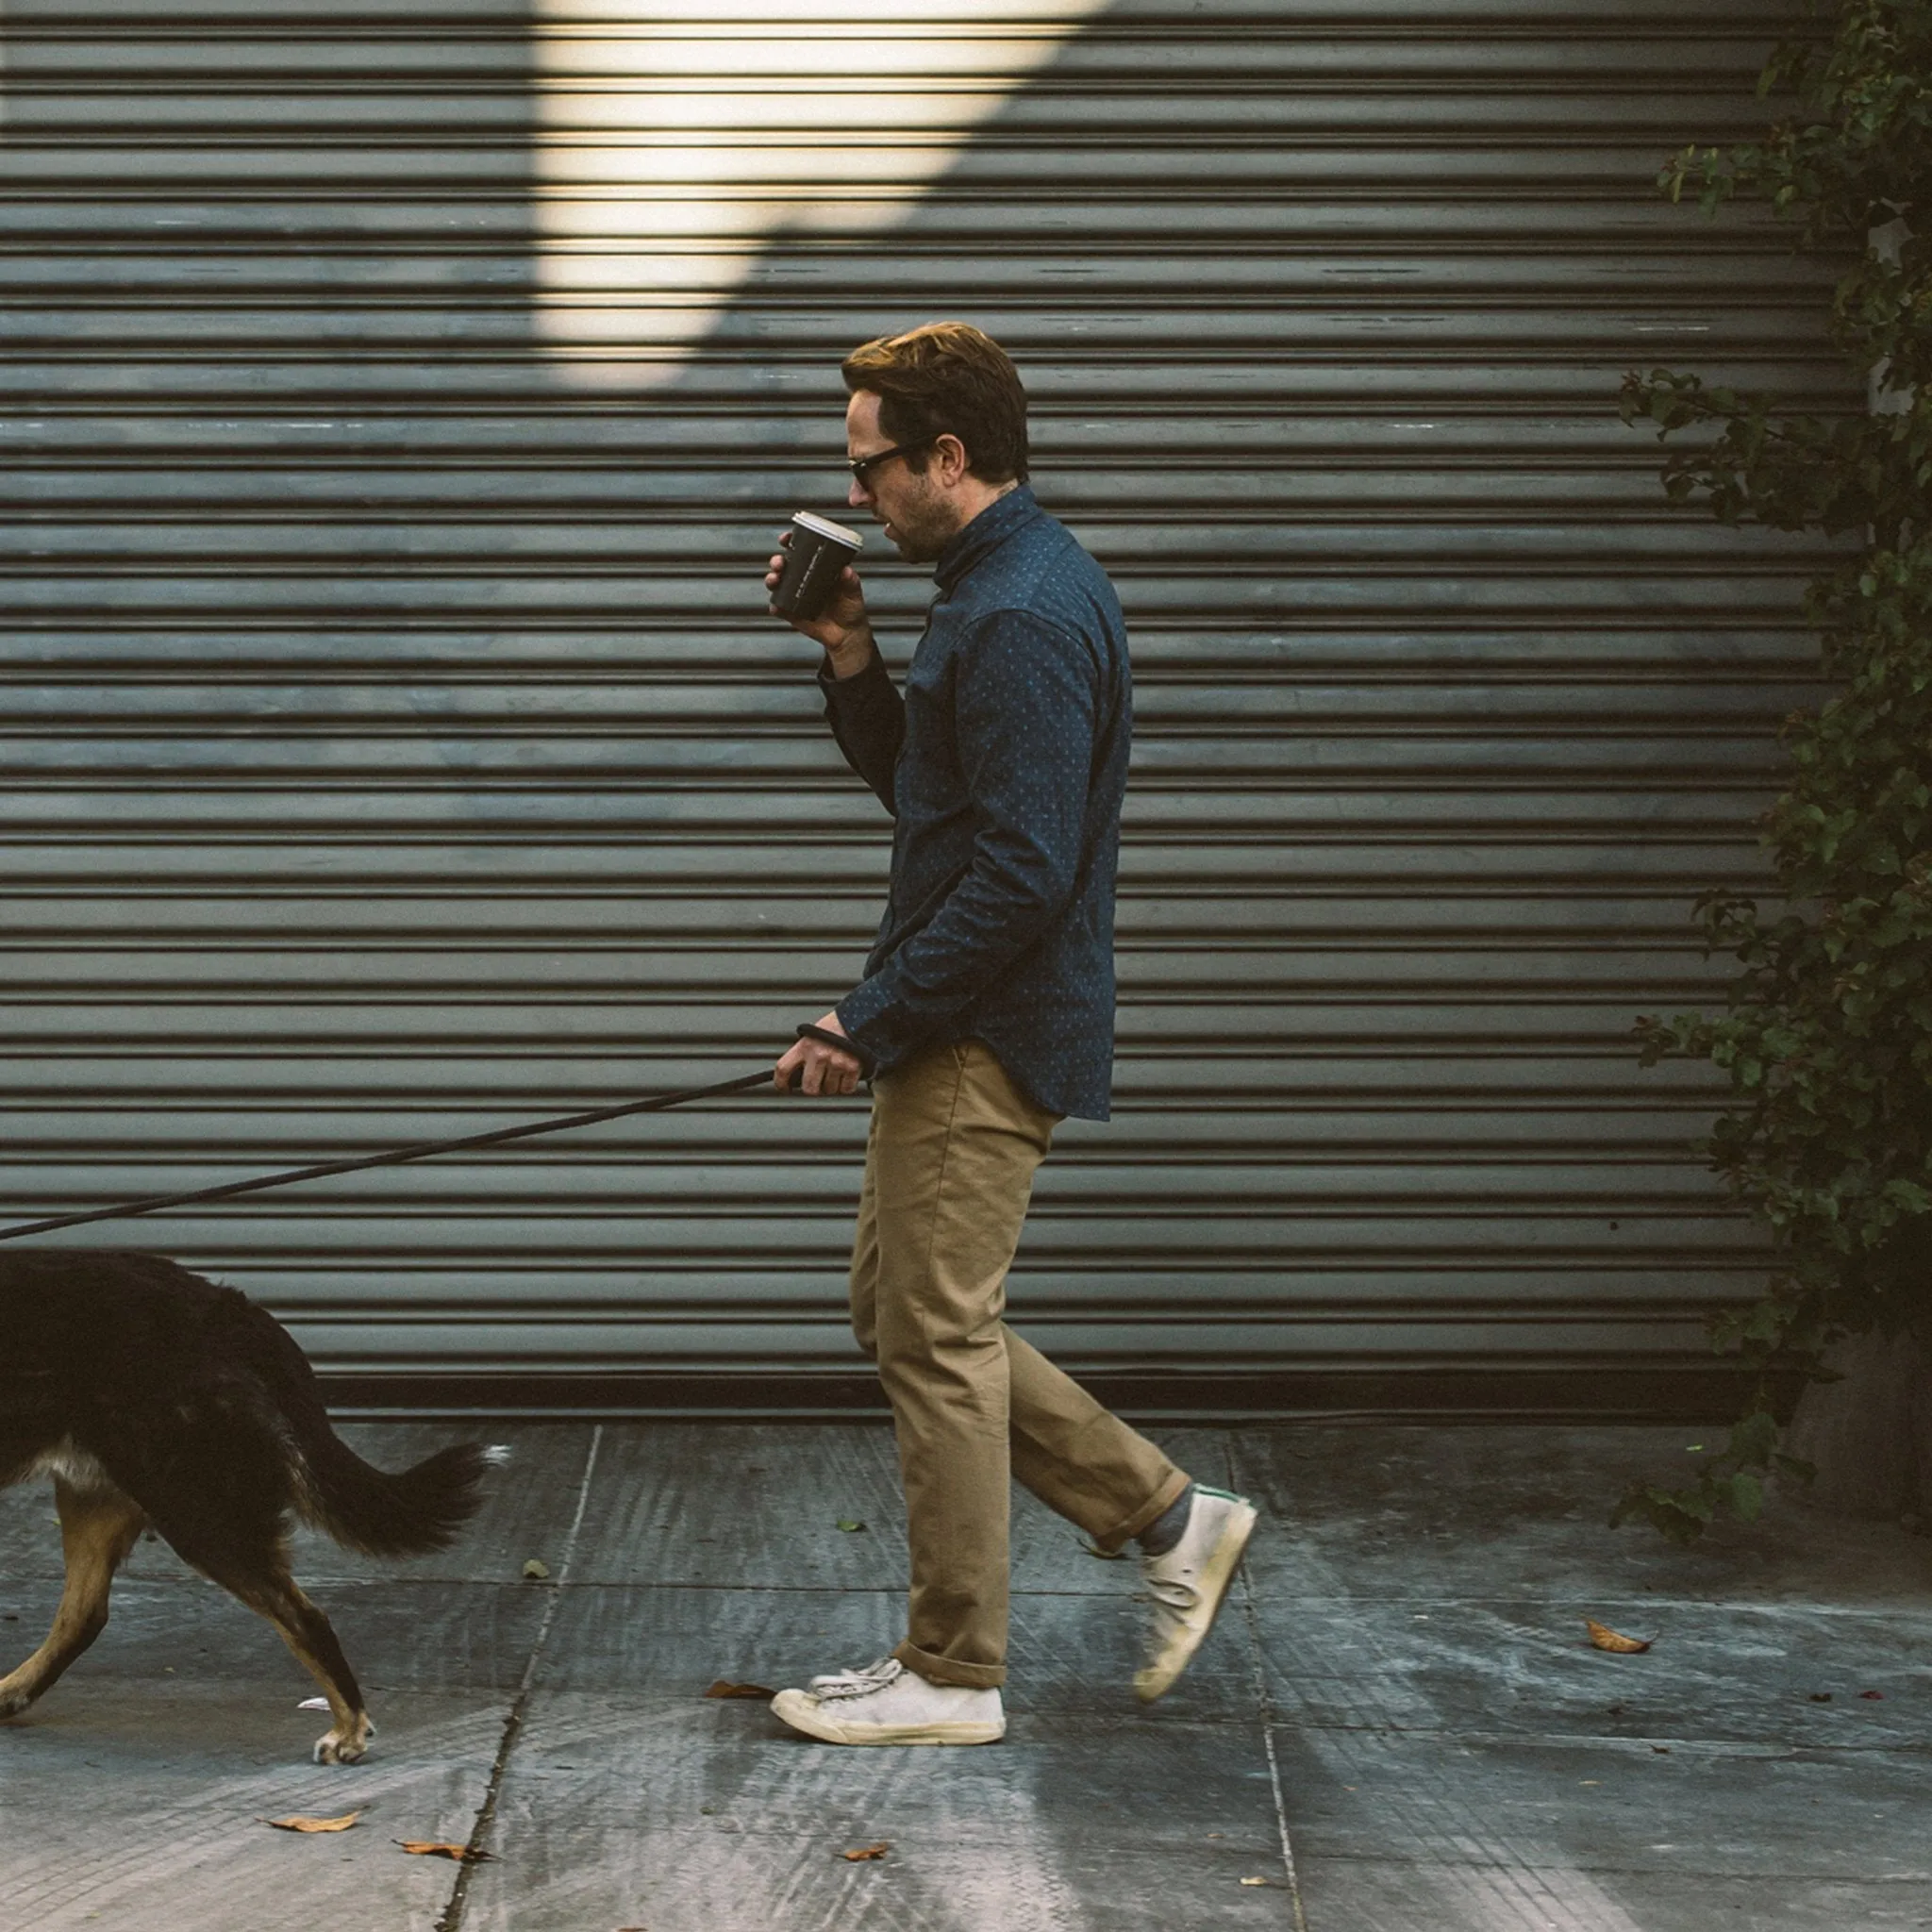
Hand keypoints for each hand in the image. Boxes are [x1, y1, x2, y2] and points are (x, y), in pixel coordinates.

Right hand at [765, 531, 874, 678]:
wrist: (847, 635)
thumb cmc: (851, 608)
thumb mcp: (854, 593)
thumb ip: (850, 582)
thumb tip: (846, 570)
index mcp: (816, 569)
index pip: (800, 551)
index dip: (790, 542)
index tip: (786, 538)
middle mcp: (803, 580)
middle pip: (784, 565)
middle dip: (777, 561)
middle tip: (779, 563)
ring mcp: (795, 596)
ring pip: (776, 584)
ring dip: (771, 579)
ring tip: (775, 580)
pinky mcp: (792, 613)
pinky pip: (779, 608)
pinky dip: (775, 606)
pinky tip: (776, 606)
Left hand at [775, 1010, 864, 1096]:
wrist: (862, 1016)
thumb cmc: (837, 1025)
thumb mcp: (814, 1034)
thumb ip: (805, 1052)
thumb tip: (796, 1074)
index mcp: (805, 1045)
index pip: (783, 1069)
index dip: (780, 1083)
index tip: (784, 1088)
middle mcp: (819, 1055)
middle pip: (809, 1088)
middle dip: (813, 1088)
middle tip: (818, 1083)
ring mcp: (836, 1063)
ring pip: (830, 1090)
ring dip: (832, 1086)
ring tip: (836, 1071)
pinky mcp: (853, 1068)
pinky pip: (846, 1089)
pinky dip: (847, 1085)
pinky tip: (847, 1074)